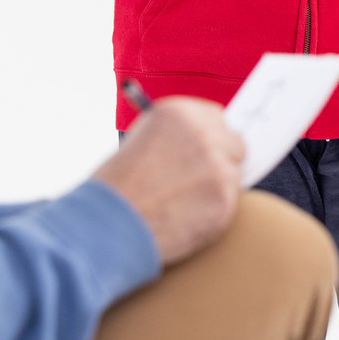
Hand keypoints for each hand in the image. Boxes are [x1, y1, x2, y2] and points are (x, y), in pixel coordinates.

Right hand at [92, 96, 244, 265]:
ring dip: (214, 190)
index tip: (205, 152)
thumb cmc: (116, 188)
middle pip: (233, 144)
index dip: (210, 137)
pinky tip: (183, 219)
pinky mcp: (224, 198)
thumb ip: (176, 135)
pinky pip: (230, 203)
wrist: (105, 226)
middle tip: (198, 183)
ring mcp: (217, 166)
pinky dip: (213, 214)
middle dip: (220, 162)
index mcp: (179, 113)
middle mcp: (203, 133)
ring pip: (232, 176)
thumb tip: (207, 138)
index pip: (216, 118)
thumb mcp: (140, 140)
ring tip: (179, 205)